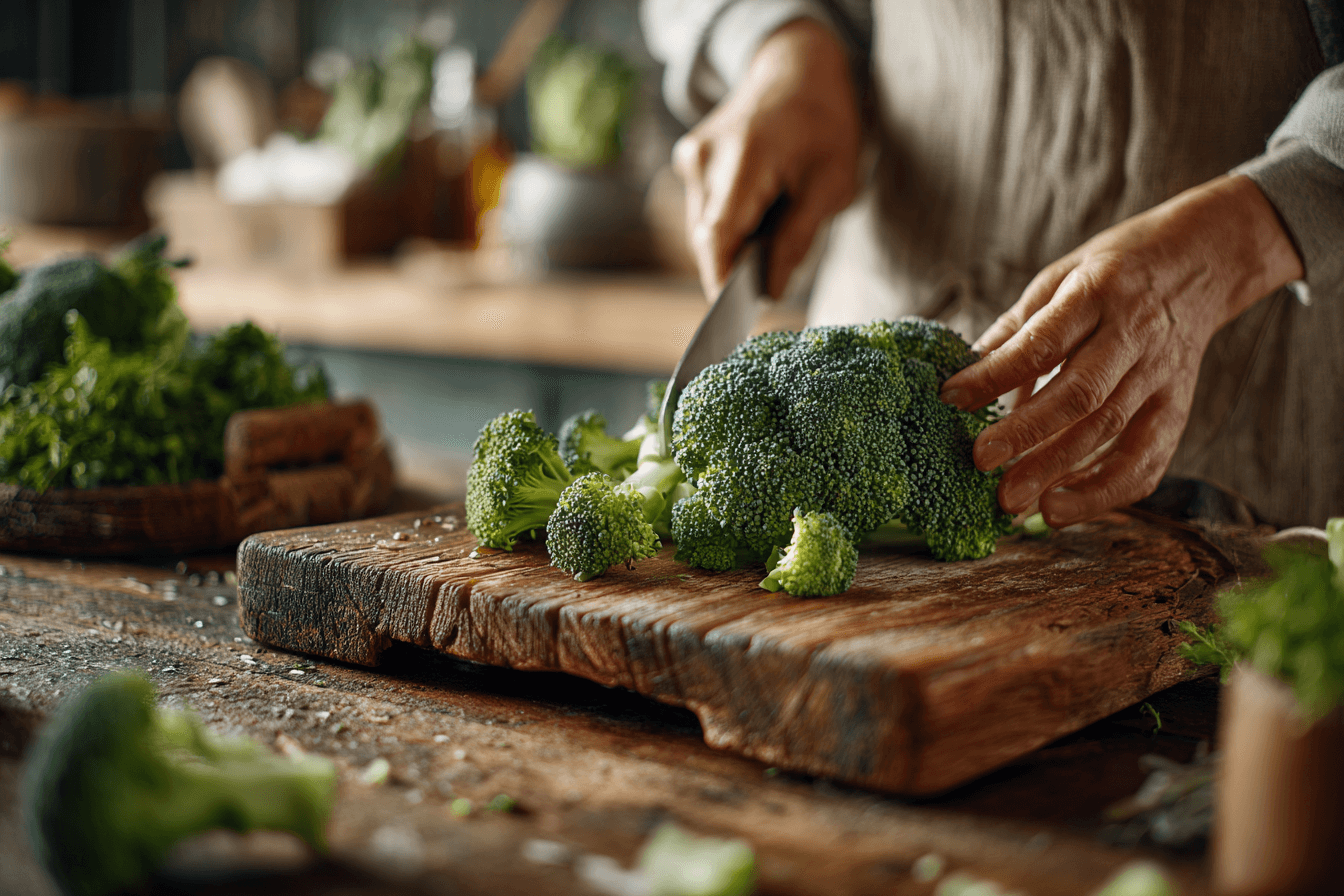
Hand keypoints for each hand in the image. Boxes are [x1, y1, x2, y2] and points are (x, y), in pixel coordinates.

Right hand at [673, 19, 860, 298]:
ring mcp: (692, 157)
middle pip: (708, 238)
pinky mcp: (690, 159)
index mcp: (743, 160)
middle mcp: (706, 158)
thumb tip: (770, 289)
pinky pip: (705, 209)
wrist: (798, 66)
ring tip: (774, 227)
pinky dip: (730, 223)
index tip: (735, 319)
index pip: (718, 238)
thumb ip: (797, 240)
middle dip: (735, 267)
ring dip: (735, 243)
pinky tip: (759, 210)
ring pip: (705, 227)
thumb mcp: (831, 185)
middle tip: (768, 284)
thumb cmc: (824, 123)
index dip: (722, 283)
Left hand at [939, 175, 1303, 527]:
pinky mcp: (1177, 408)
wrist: (1204, 260)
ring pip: (1109, 432)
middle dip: (1026, 433)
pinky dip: (1105, 492)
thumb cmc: (1116, 271)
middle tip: (980, 462)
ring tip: (1012, 502)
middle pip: (1079, 395)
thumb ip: (1016, 327)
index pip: (1042, 343)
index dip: (995, 374)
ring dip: (1058, 471)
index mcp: (1096, 295)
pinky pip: (1147, 460)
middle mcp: (1134, 337)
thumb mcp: (1061, 277)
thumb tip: (963, 372)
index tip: (951, 398)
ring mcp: (1161, 376)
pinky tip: (1060, 510)